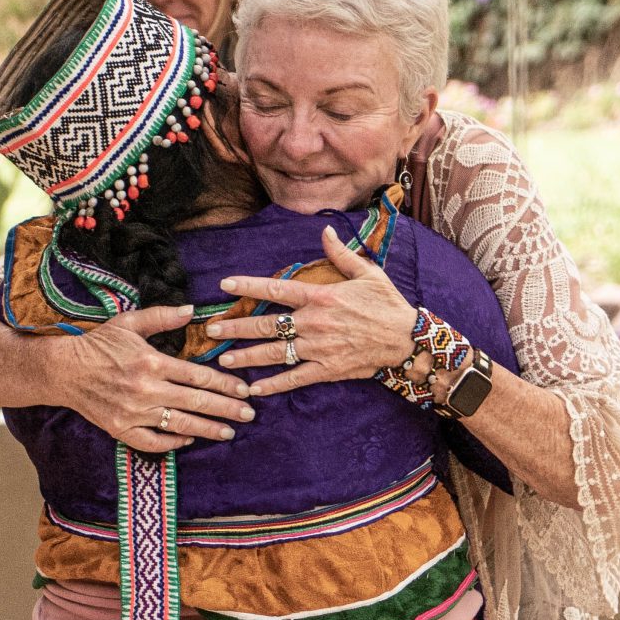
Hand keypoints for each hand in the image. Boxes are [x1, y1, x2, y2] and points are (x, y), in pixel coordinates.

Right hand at [55, 305, 253, 452]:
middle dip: (227, 410)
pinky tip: (189, 438)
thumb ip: (162, 316)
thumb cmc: (98, 344)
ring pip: (180, 425)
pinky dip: (173, 442)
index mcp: (151, 362)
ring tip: (229, 432)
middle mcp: (146, 389)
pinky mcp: (121, 430)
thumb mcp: (129, 322)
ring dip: (208, 429)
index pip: (198, 377)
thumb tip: (192, 310)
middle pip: (196, 403)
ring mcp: (133, 413)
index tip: (244, 390)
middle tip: (249, 415)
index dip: (225, 385)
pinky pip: (153, 442)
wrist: (63, 371)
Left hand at [209, 226, 418, 397]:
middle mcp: (314, 322)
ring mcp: (319, 348)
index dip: (249, 285)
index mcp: (321, 296)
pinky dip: (273, 385)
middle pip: (266, 324)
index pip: (277, 288)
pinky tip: (254, 389)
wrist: (407, 340)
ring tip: (224, 360)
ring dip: (247, 357)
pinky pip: (294, 378)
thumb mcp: (367, 272)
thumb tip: (325, 230)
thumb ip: (341, 254)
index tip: (225, 285)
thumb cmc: (387, 304)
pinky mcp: (326, 369)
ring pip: (274, 353)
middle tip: (212, 331)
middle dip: (236, 328)